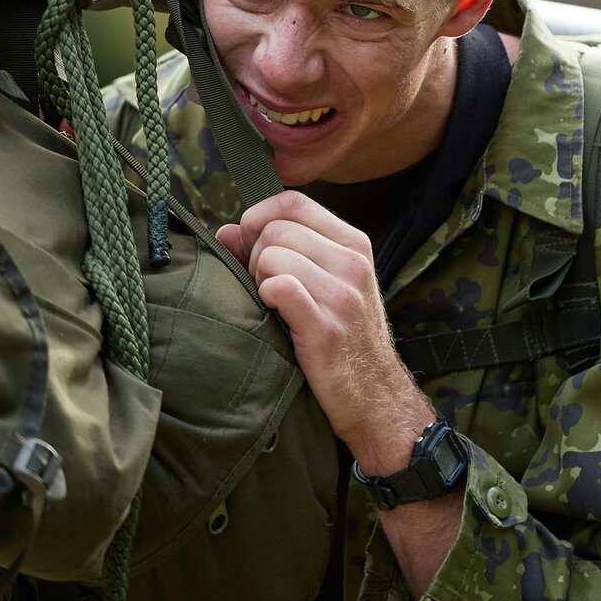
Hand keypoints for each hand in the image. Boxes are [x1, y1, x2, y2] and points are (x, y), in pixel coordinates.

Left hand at [216, 190, 433, 471]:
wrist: (375, 399)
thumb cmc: (342, 340)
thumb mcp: (324, 285)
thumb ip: (277, 250)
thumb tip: (225, 231)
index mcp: (353, 244)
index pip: (292, 202)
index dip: (258, 218)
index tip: (250, 246)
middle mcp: (352, 263)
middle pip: (276, 229)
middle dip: (255, 255)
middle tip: (263, 287)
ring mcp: (343, 294)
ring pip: (272, 256)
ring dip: (259, 280)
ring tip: (272, 305)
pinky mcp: (326, 327)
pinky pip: (280, 287)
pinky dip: (266, 297)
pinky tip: (274, 315)